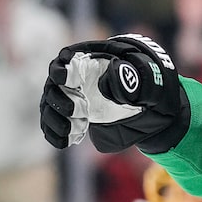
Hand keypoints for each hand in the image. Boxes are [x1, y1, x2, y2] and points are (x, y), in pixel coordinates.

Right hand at [40, 34, 189, 153]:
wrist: (151, 109)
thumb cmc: (149, 87)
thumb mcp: (148, 80)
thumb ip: (131, 76)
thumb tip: (112, 73)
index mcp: (93, 62)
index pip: (66, 60)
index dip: (62, 68)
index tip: (66, 78)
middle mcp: (77, 80)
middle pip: (53, 86)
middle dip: (61, 98)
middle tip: (80, 110)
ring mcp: (72, 99)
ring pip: (50, 107)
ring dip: (56, 118)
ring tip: (77, 128)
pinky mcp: (72, 118)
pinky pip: (53, 125)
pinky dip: (55, 134)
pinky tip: (66, 141)